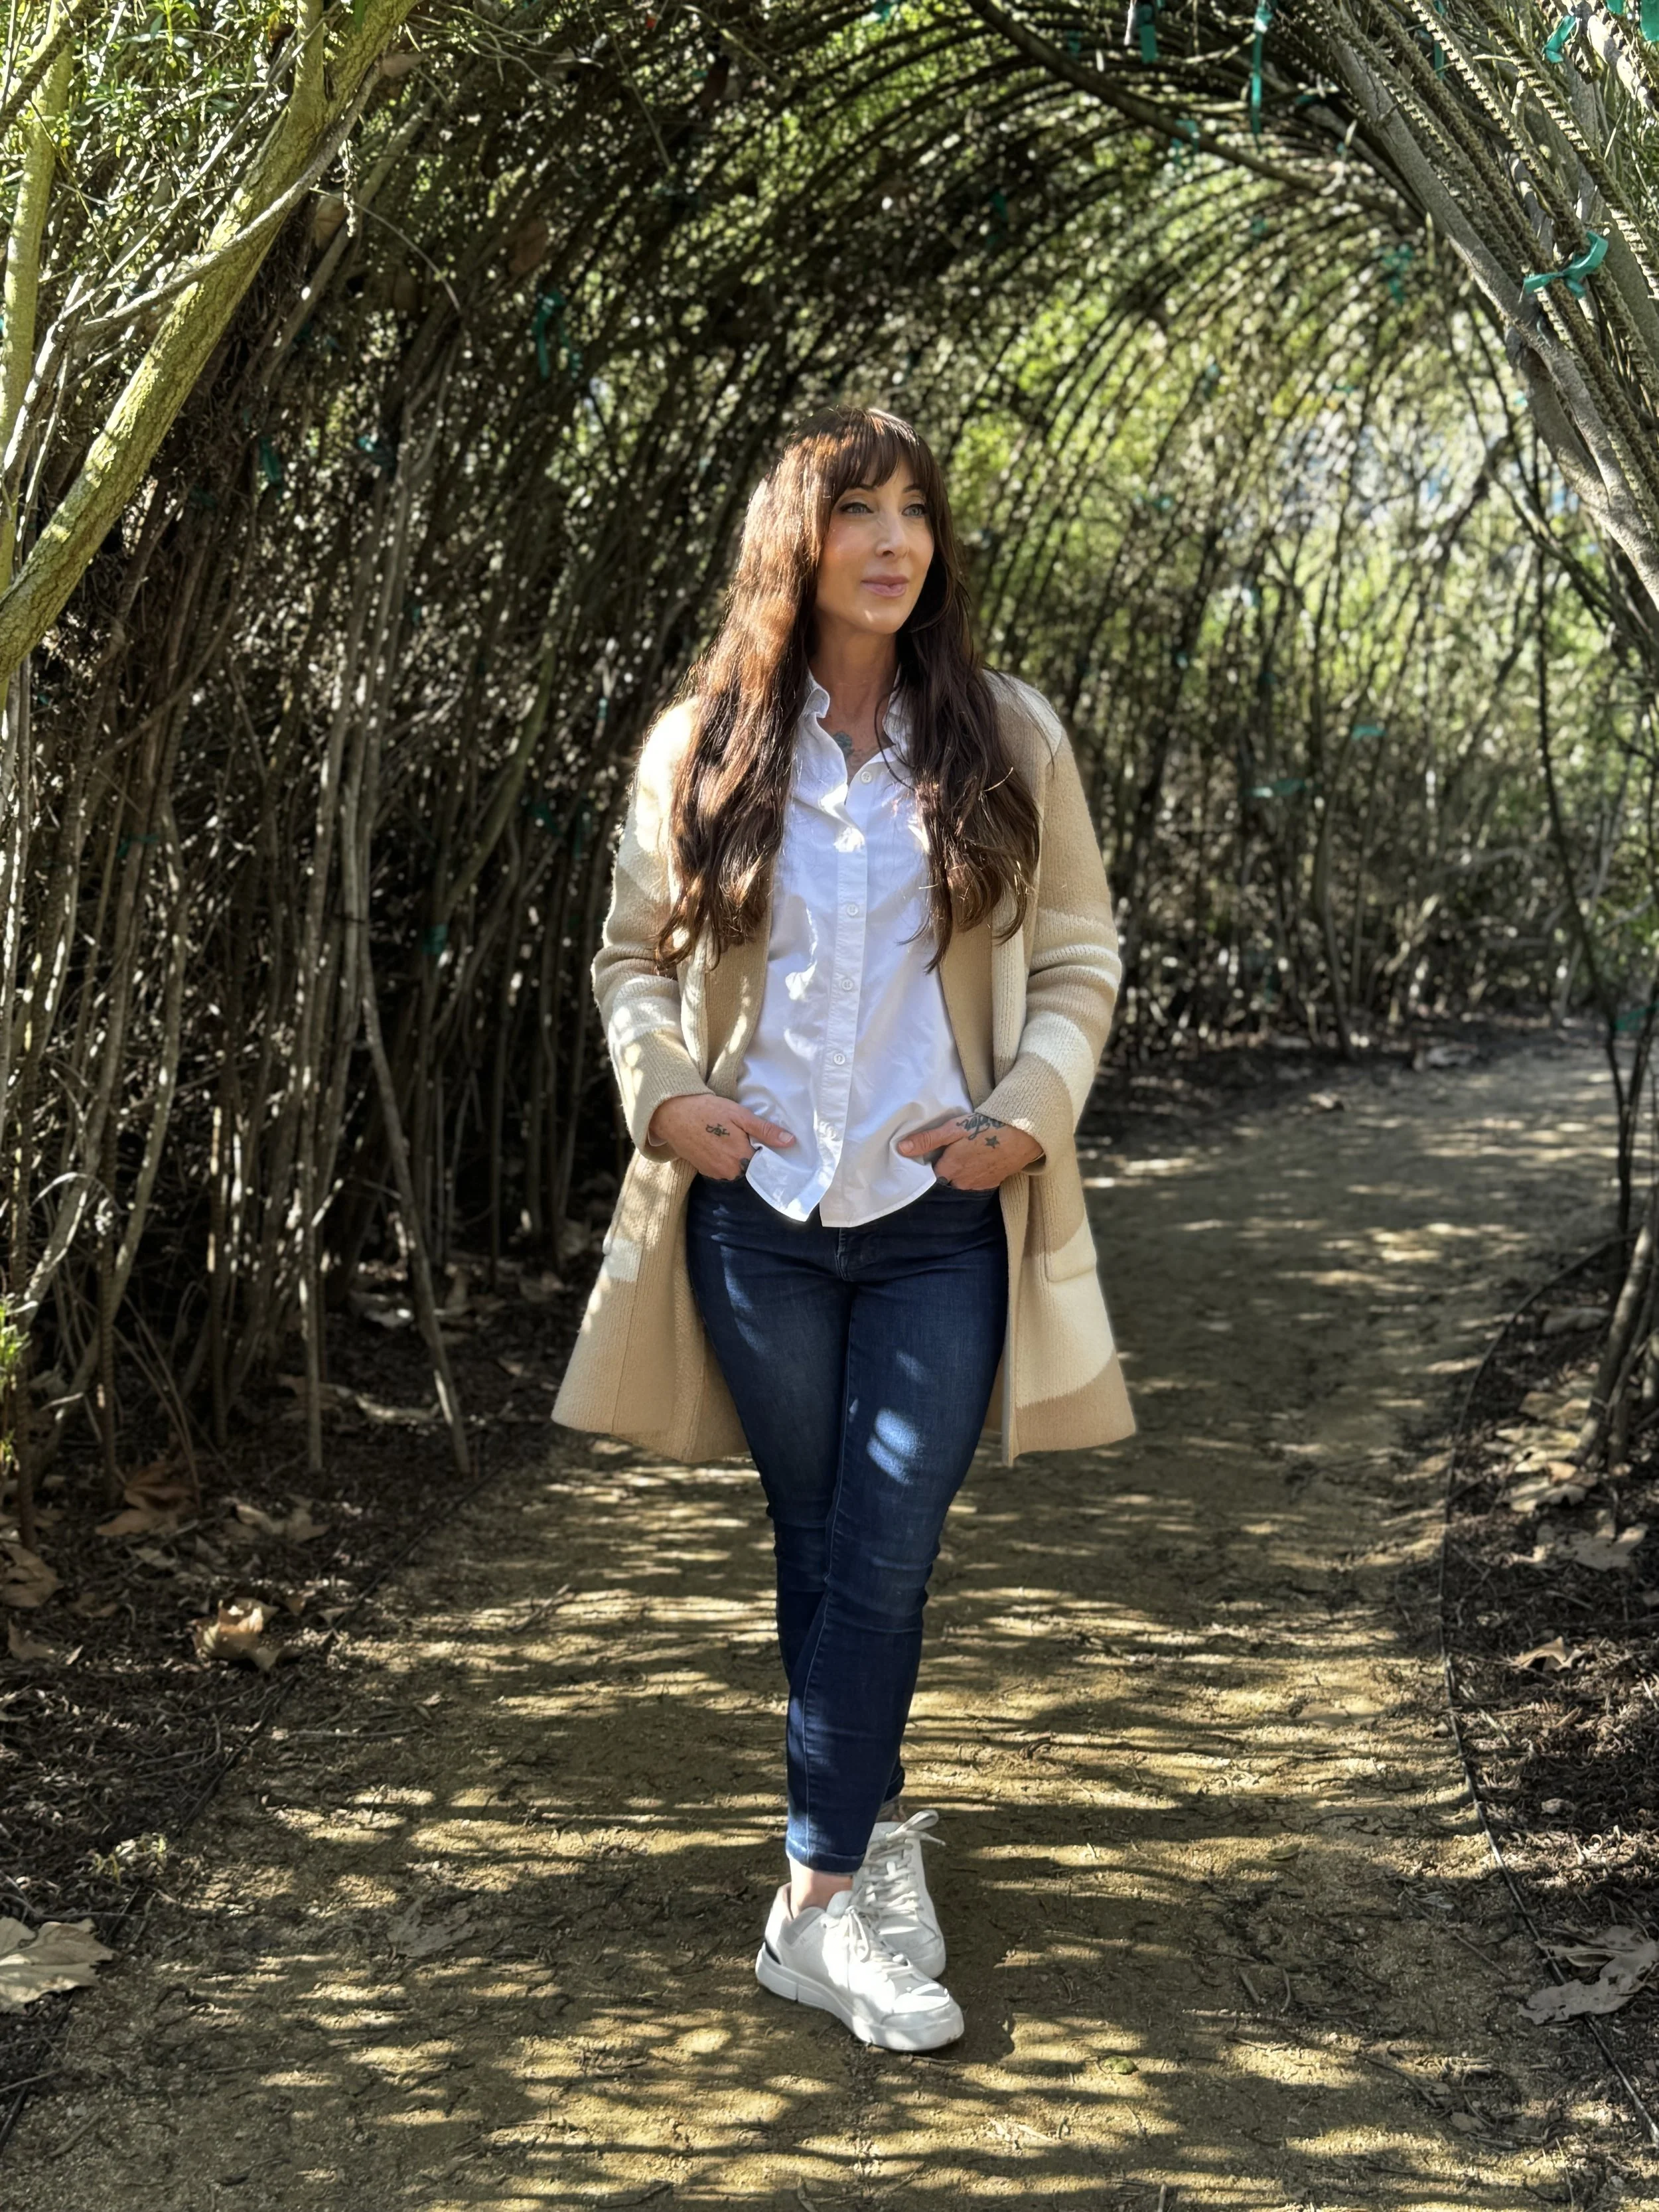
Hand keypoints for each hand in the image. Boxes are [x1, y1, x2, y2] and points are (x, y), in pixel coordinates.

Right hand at [647, 1092, 794, 1179]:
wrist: (673, 1114)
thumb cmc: (708, 1111)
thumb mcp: (740, 1115)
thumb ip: (765, 1131)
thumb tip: (790, 1142)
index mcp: (741, 1158)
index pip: (765, 1164)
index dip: (767, 1152)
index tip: (765, 1142)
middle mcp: (729, 1172)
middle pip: (750, 1167)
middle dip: (751, 1154)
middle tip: (743, 1134)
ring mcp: (715, 1174)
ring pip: (736, 1169)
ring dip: (737, 1157)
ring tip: (729, 1138)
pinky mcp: (704, 1171)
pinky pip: (722, 1169)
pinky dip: (724, 1159)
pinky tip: (718, 1143)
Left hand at [896, 1107, 1042, 1189]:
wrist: (1022, 1135)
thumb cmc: (985, 1128)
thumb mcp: (953, 1129)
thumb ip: (928, 1140)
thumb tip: (901, 1148)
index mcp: (949, 1170)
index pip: (929, 1177)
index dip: (927, 1168)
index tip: (926, 1158)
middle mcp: (962, 1183)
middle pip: (945, 1182)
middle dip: (943, 1171)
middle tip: (945, 1154)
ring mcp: (978, 1185)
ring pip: (960, 1184)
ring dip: (959, 1175)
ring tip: (962, 1158)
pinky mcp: (992, 1184)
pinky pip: (975, 1184)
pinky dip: (973, 1176)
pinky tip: (977, 1162)